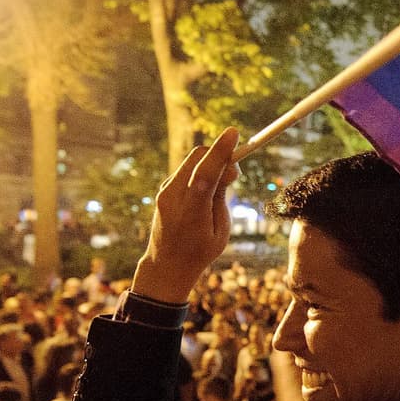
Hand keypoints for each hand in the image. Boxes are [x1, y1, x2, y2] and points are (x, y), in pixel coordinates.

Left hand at [132, 129, 240, 303]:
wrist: (167, 267)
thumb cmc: (200, 252)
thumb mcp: (221, 228)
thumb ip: (223, 196)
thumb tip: (229, 168)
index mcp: (192, 210)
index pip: (206, 172)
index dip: (221, 151)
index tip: (234, 133)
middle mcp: (174, 196)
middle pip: (197, 158)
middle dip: (218, 154)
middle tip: (236, 169)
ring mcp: (165, 192)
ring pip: (191, 162)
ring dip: (210, 164)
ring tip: (224, 184)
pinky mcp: (163, 191)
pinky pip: (185, 172)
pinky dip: (200, 172)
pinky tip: (208, 190)